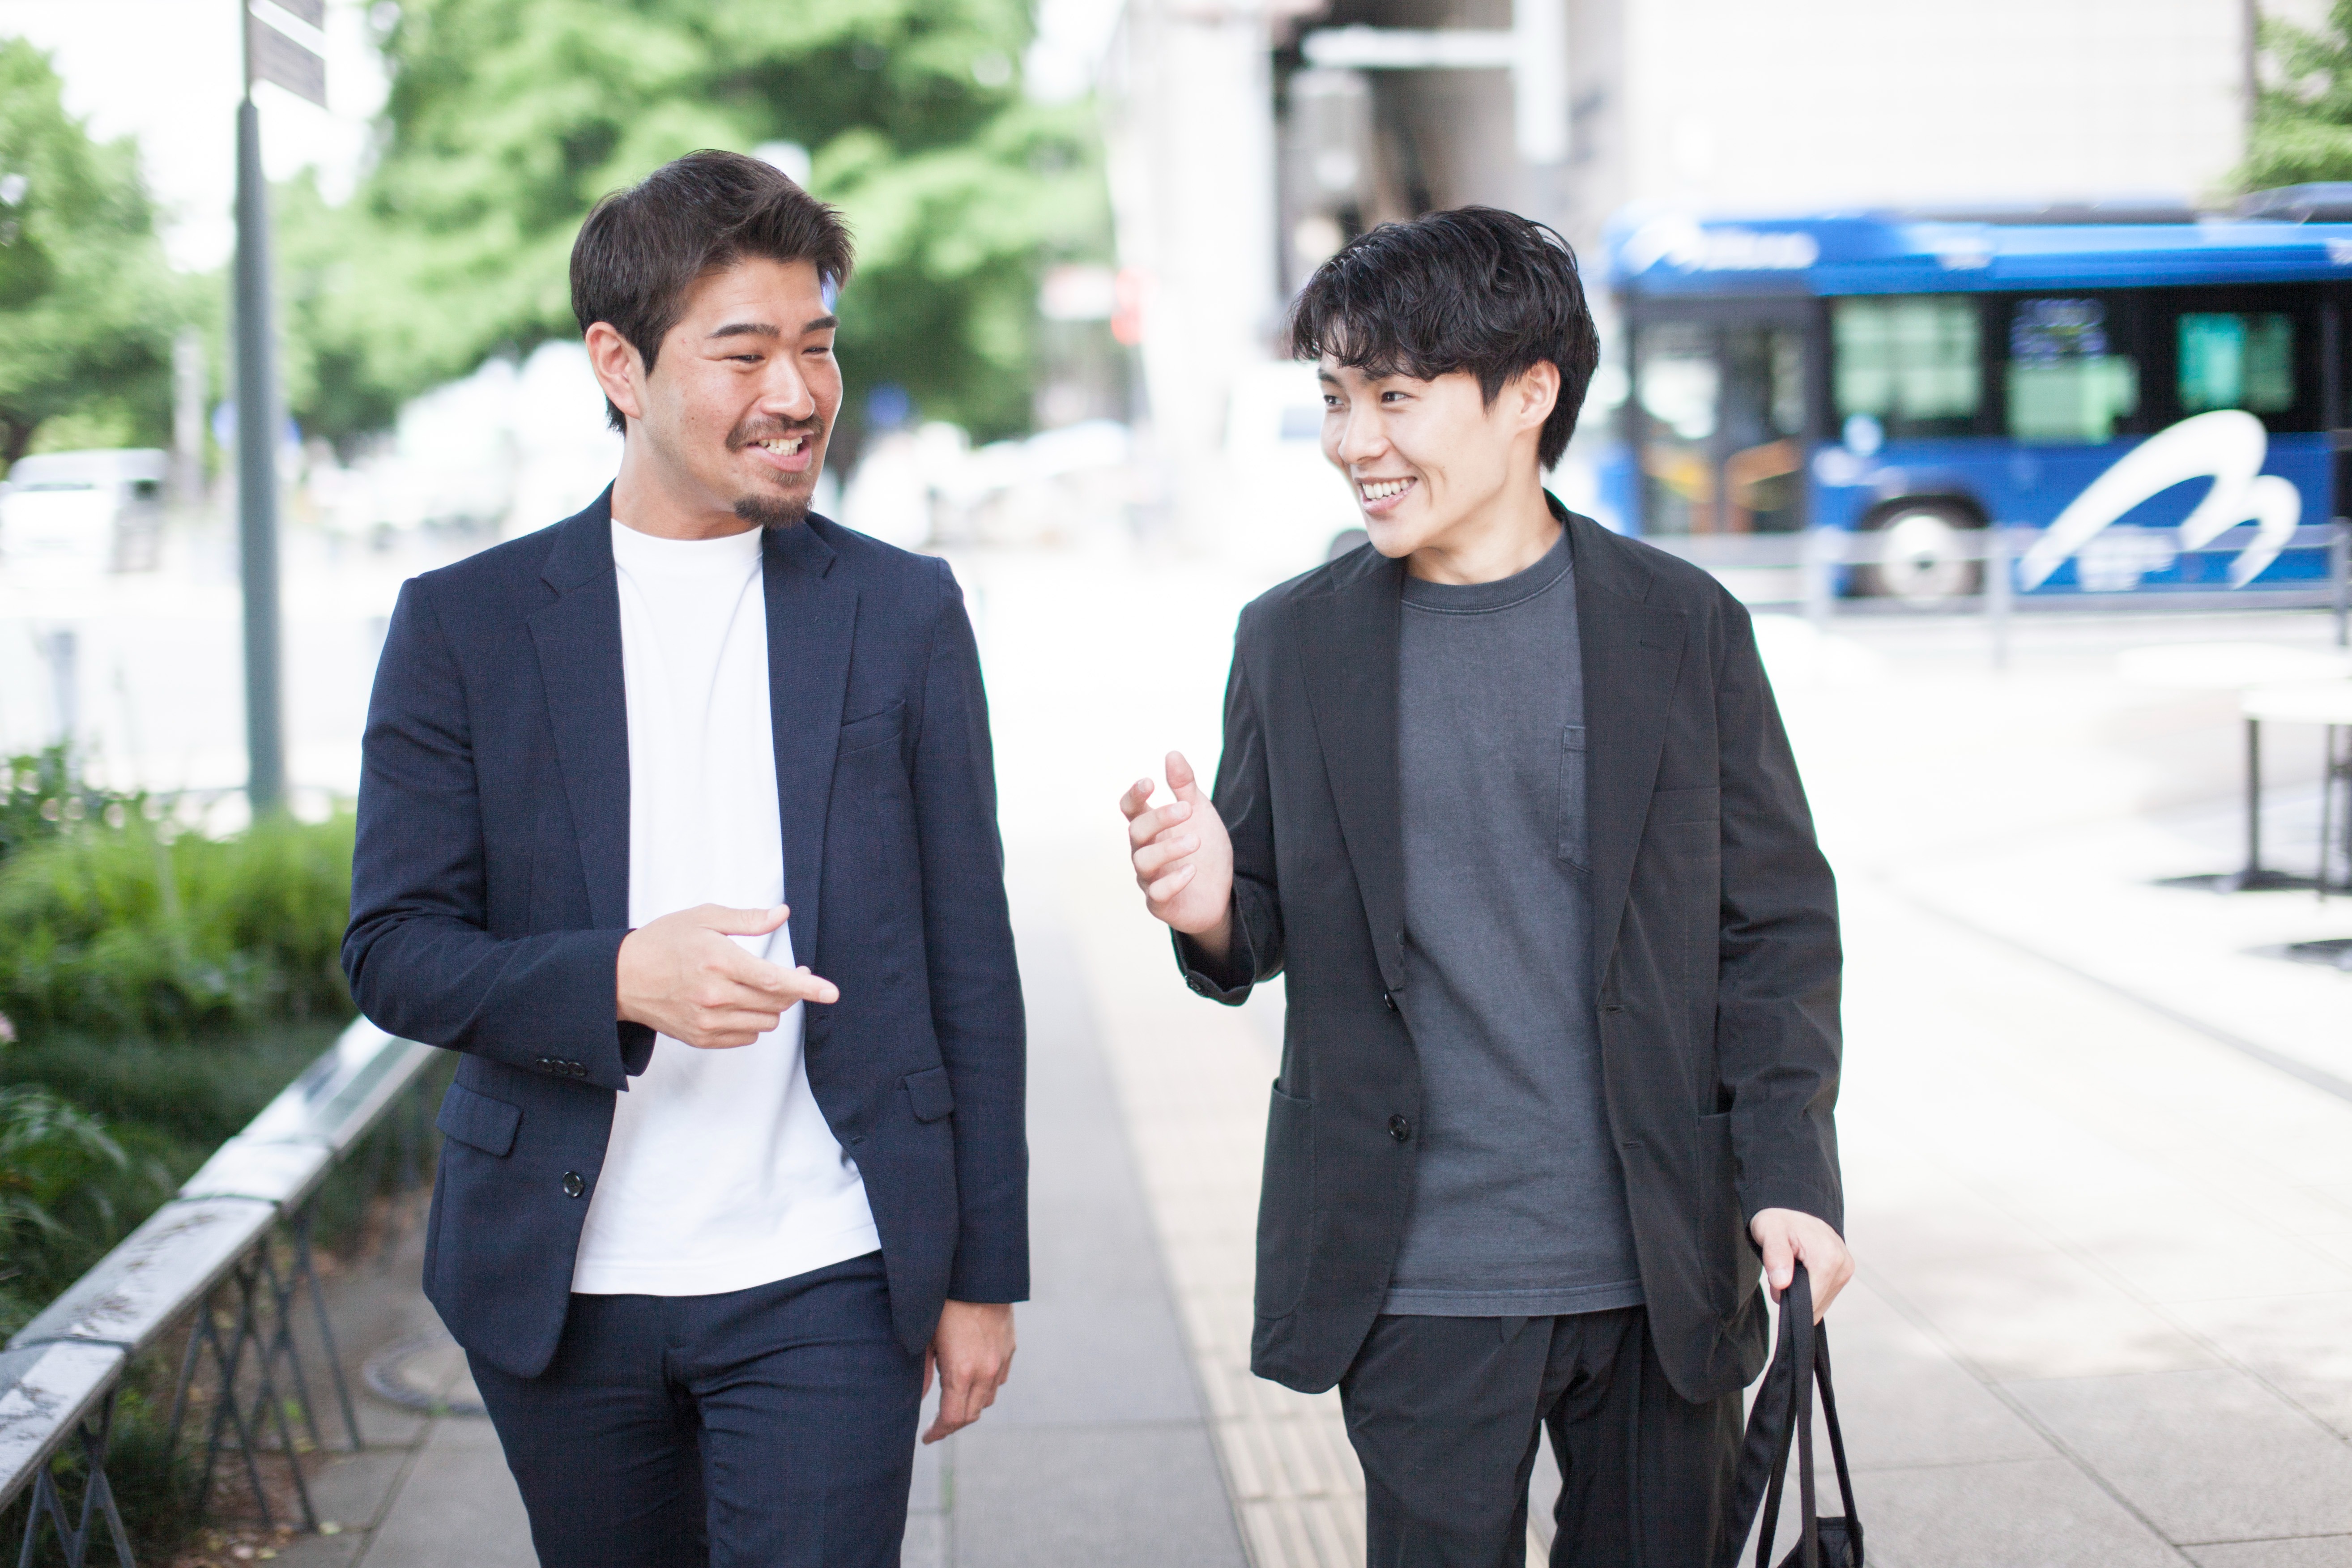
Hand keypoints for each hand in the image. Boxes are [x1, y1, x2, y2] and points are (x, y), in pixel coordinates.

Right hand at [615, 903, 838, 1048]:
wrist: (621, 978)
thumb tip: (781, 915)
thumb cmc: (661, 943)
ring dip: (772, 1007)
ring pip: (765, 1023)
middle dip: (792, 991)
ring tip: (757, 987)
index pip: (775, 981)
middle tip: (789, 974)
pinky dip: (752, 1023)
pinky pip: (746, 1037)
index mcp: (719, 962)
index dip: (808, 987)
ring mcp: (708, 1021)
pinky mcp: (701, 1038)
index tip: (831, 993)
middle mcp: (716, 996)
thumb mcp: (703, 918)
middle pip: (776, 1004)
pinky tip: (738, 1004)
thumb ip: (747, 919)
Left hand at [922, 1301, 1014, 1443]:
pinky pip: (999, 1378)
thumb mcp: (925, 1338)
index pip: (953, 1419)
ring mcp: (1001, 1360)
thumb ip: (922, 1373)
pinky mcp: (1009, 1347)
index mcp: (962, 1372)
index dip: (938, 1432)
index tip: (926, 1437)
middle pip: (972, 1414)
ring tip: (953, 1400)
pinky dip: (986, 1385)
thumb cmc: (945, 1303)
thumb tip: (918, 1398)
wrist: (978, 1273)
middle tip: (937, 1424)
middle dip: (953, 1423)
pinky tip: (973, 1377)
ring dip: (970, 1404)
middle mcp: (986, 1371)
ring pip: (988, 1398)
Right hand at [1118, 751, 1234, 961]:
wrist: (1221, 892)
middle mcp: (1145, 851)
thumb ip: (1185, 786)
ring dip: (1168, 848)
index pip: (1130, 809)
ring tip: (1195, 841)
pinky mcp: (1160, 903)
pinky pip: (1157, 893)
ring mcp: (1150, 878)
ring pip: (1143, 861)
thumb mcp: (1200, 813)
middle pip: (1137, 831)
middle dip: (1160, 818)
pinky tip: (1192, 871)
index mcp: (1152, 828)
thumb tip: (1172, 753)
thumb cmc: (1205, 850)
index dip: (1134, 795)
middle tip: (1187, 810)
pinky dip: (1173, 882)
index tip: (1149, 782)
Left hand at [1750, 1208, 1852, 1321]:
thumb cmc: (1778, 1222)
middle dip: (1796, 1297)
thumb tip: (1782, 1283)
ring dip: (1803, 1293)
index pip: (1811, 1301)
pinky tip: (1803, 1271)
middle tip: (1782, 1272)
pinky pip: (1826, 1295)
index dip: (1789, 1299)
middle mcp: (1843, 1264)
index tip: (1777, 1282)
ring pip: (1821, 1302)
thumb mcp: (1768, 1231)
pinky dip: (1811, 1289)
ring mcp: (1846, 1269)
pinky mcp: (1845, 1272)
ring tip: (1792, 1269)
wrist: (1791, 1210)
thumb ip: (1775, 1256)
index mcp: (1828, 1257)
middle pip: (1817, 1304)